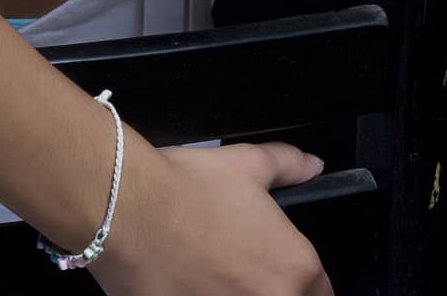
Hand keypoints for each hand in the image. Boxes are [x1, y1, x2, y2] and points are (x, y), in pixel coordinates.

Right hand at [88, 140, 333, 295]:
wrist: (125, 207)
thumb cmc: (183, 188)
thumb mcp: (246, 164)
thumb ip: (287, 166)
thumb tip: (310, 164)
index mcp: (294, 267)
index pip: (321, 291)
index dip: (299, 279)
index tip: (275, 269)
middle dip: (264, 287)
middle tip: (234, 269)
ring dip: (231, 295)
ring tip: (205, 276)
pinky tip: (184, 285)